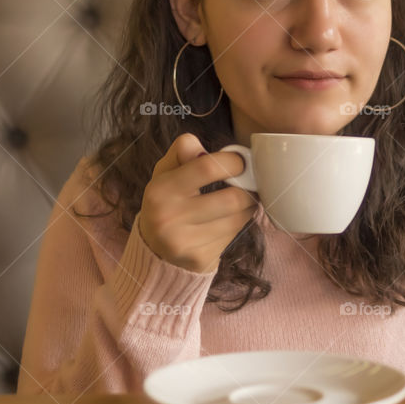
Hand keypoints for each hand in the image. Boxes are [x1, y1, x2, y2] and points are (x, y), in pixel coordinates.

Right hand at [138, 133, 257, 272]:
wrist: (154, 251)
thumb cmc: (167, 201)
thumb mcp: (165, 172)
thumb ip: (181, 151)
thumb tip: (197, 143)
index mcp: (160, 190)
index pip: (208, 167)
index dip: (233, 161)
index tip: (240, 162)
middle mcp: (169, 218)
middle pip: (232, 199)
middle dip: (248, 189)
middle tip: (250, 183)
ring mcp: (185, 243)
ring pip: (238, 219)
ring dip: (248, 207)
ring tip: (242, 200)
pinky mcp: (199, 260)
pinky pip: (233, 237)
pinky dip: (238, 226)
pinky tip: (230, 220)